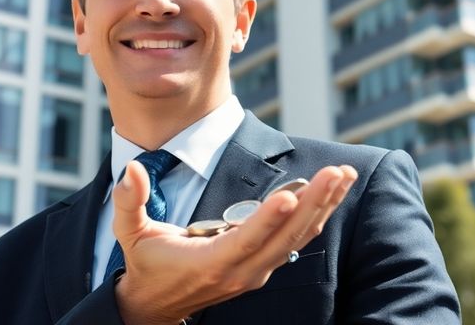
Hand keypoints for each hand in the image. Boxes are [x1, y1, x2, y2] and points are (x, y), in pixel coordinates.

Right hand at [111, 161, 357, 324]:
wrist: (156, 305)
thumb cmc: (146, 264)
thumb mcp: (130, 233)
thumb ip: (130, 201)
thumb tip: (130, 169)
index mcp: (209, 263)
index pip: (244, 240)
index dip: (268, 218)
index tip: (291, 194)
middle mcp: (239, 272)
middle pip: (284, 238)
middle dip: (313, 203)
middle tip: (336, 171)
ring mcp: (255, 272)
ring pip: (297, 240)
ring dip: (324, 206)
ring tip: (344, 175)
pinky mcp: (263, 268)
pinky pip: (296, 242)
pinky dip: (317, 216)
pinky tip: (333, 192)